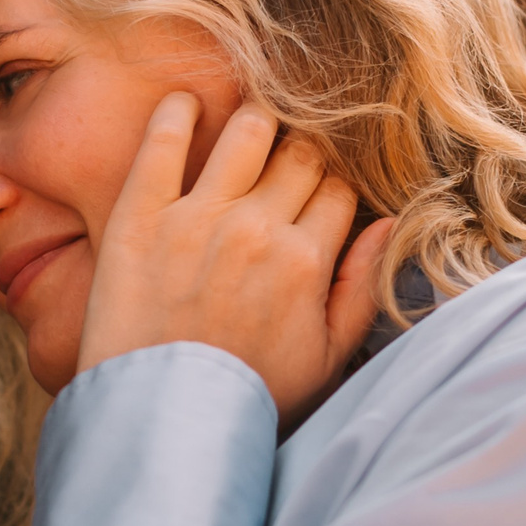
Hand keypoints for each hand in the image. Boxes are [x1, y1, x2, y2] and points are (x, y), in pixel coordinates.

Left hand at [79, 95, 393, 427]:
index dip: (332, 187)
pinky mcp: (139, 217)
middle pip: (300, 155)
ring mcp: (196, 218)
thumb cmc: (247, 398)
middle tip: (283, 162)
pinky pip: (162, 142)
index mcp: (305, 261)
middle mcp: (256, 229)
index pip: (338, 189)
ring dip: (255, 121)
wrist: (160, 420)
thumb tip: (387, 224)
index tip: (315, 194)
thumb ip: (360, 290)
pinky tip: (184, 105)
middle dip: (301, 152)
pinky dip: (175, 113)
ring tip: (247, 126)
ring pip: (247, 131)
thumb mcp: (324, 361)